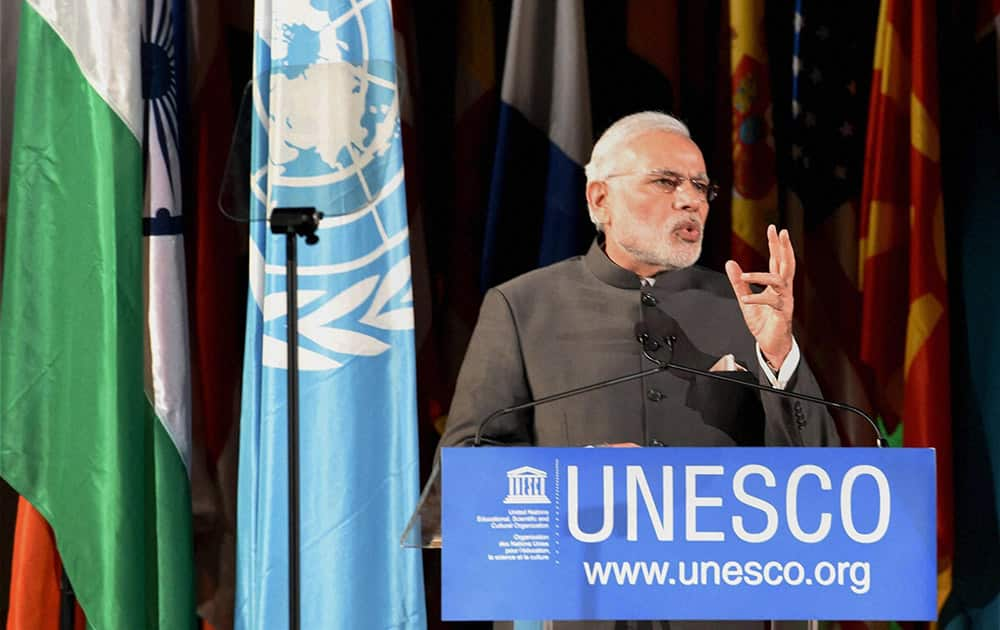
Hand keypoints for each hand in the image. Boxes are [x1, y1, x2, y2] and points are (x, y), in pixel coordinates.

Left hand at [724, 224, 794, 369]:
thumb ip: (739, 283)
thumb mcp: (745, 300)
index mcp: (776, 285)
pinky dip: (756, 298)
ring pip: (780, 280)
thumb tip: (730, 263)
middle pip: (787, 263)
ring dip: (761, 276)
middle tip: (780, 231)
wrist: (771, 345)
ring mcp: (785, 300)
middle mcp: (784, 289)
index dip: (776, 244)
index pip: (778, 260)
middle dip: (783, 247)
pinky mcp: (782, 312)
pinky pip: (771, 301)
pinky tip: (745, 299)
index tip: (774, 228)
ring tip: (745, 276)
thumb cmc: (763, 323)